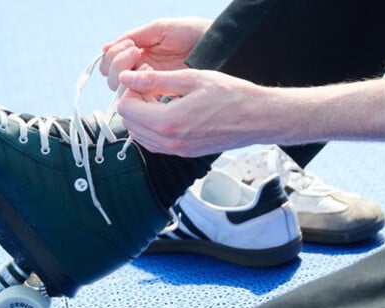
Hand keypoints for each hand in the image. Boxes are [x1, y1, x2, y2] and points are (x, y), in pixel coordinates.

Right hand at [100, 17, 212, 90]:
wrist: (219, 47)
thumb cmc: (194, 33)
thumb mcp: (161, 30)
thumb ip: (134, 37)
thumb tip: (105, 48)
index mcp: (138, 54)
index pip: (110, 64)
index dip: (113, 58)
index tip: (131, 48)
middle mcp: (140, 71)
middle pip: (113, 79)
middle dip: (118, 66)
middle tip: (137, 54)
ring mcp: (150, 85)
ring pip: (124, 93)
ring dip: (128, 80)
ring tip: (147, 67)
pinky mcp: (162, 98)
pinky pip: (143, 103)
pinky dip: (141, 95)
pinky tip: (152, 83)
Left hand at [116, 67, 273, 156]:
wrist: (258, 118)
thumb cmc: (232, 96)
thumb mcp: (191, 79)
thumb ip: (155, 79)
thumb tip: (128, 77)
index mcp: (168, 122)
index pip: (126, 109)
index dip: (130, 91)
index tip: (143, 79)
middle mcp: (170, 142)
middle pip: (129, 124)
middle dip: (134, 103)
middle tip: (150, 86)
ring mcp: (177, 150)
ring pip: (139, 136)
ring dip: (142, 116)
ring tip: (159, 97)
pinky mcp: (184, 153)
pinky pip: (154, 144)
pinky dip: (152, 128)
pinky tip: (166, 111)